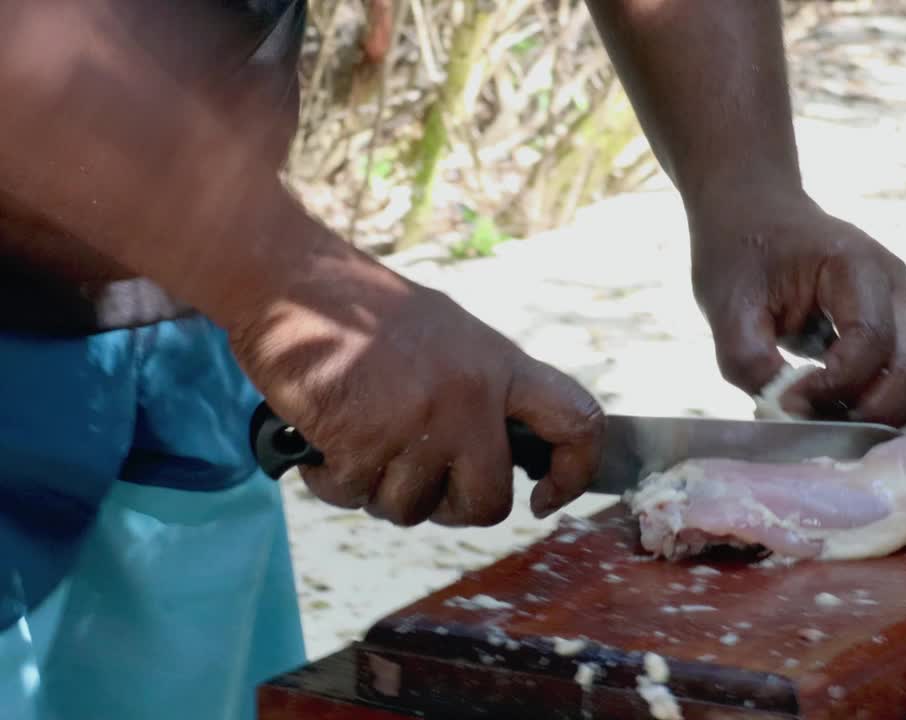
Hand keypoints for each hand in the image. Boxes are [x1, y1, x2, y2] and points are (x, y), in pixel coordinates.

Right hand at [227, 256, 603, 525]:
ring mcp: (418, 423)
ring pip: (412, 508)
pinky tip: (325, 438)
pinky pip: (354, 495)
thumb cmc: (363, 309)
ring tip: (358, 438)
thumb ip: (481, 391)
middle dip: (450, 507)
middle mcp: (469, 398)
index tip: (546, 498)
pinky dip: (333, 480)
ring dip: (379, 489)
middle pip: (487, 503)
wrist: (290, 282)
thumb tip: (496, 450)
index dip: (573, 473)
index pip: (577, 422)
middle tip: (415, 480)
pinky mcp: (362, 442)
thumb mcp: (449, 335)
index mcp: (499, 366)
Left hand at [689, 189, 905, 425]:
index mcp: (857, 265)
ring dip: (870, 412)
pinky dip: (868, 402)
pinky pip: (894, 376)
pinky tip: (824, 407)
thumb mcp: (726, 304)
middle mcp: (892, 286)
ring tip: (815, 417)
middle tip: (811, 424)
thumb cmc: (738, 250)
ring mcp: (897, 307)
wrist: (752, 213)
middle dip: (867, 411)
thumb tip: (784, 414)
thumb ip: (750, 361)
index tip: (786, 401)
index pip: (870, 341)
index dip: (834, 385)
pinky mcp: (889, 327)